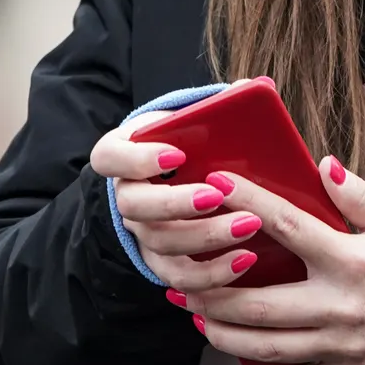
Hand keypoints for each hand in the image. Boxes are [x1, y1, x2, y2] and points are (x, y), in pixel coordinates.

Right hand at [88, 82, 264, 290]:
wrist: (179, 181)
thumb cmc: (186, 143)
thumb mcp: (190, 119)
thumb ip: (216, 104)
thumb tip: (253, 87)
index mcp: (121, 154)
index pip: (111, 157)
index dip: (138, 159)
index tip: (176, 154)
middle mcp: (125, 197)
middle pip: (136, 206)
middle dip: (177, 203)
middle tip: (218, 195)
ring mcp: (141, 233)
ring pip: (161, 243)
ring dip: (205, 237)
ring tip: (248, 225)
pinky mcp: (162, 263)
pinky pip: (180, 278)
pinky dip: (213, 274)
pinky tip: (246, 260)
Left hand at [173, 157, 364, 364]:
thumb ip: (358, 196)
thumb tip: (323, 166)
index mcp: (352, 260)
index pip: (287, 225)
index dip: (247, 203)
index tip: (217, 185)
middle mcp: (340, 305)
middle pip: (258, 305)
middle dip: (211, 295)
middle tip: (183, 283)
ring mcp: (340, 345)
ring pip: (265, 348)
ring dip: (223, 335)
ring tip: (200, 319)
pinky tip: (247, 353)